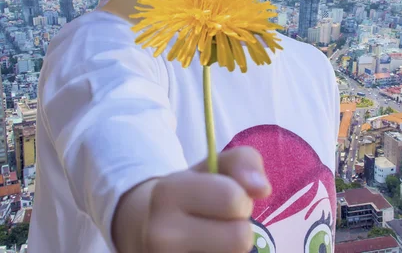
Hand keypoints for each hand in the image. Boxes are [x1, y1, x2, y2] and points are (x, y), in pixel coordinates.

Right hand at [113, 146, 271, 252]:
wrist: (142, 229)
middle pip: (240, 239)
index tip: (224, 200)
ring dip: (231, 250)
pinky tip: (204, 252)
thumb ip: (242, 162)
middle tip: (218, 223)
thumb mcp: (210, 167)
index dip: (239, 199)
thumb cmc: (188, 194)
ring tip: (211, 240)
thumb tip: (263, 188)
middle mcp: (161, 235)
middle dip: (239, 228)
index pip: (233, 199)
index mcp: (168, 193)